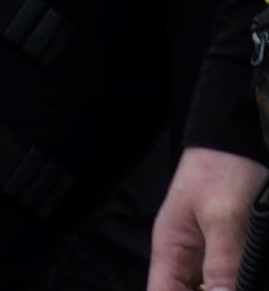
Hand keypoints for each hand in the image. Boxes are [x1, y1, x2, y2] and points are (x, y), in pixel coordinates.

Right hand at [146, 146, 265, 290]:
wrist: (232, 143)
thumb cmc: (222, 174)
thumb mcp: (225, 219)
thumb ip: (222, 263)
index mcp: (171, 249)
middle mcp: (182, 257)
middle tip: (237, 284)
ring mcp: (203, 255)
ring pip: (206, 287)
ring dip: (223, 288)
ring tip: (243, 280)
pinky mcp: (223, 252)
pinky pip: (223, 278)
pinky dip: (235, 282)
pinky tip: (248, 278)